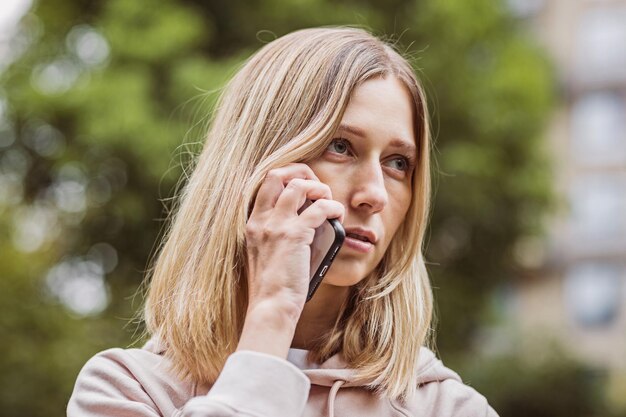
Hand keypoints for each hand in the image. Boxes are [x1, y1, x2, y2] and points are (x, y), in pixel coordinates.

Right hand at [245, 163, 344, 318]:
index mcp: (253, 224)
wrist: (270, 308)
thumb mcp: (267, 255)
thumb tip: (308, 219)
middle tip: (317, 188)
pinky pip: (320, 207)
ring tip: (328, 201)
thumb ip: (278, 235)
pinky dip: (333, 207)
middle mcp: (261, 220)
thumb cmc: (273, 289)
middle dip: (301, 173)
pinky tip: (338, 216)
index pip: (265, 184)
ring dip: (319, 188)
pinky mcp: (294, 235)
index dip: (287, 178)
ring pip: (299, 185)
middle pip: (277, 174)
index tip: (304, 188)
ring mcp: (276, 225)